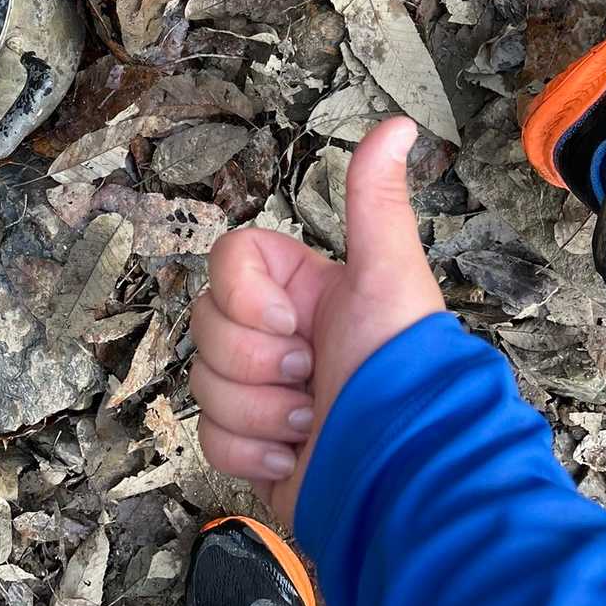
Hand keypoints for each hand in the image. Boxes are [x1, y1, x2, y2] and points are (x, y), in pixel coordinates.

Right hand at [189, 116, 445, 528]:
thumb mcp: (388, 275)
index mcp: (303, 288)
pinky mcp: (255, 445)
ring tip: (312, 422)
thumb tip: (397, 125)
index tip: (293, 323)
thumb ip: (375, 201)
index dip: (247, 297)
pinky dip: (253, 452)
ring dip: (260, 411)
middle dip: (257, 362)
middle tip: (311, 377)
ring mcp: (264, 391)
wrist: (400, 481)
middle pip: (208, 324)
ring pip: (205, 381)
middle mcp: (280, 334)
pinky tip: (296, 457)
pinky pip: (212, 436)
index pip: (228, 261)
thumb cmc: (400, 370)